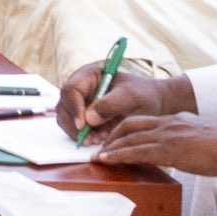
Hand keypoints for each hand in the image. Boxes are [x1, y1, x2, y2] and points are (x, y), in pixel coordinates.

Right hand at [57, 62, 192, 141]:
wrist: (152, 103)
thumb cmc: (143, 95)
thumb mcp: (131, 97)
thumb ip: (111, 104)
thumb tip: (89, 118)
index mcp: (89, 75)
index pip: (71, 90)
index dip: (74, 108)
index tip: (83, 125)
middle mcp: (80, 88)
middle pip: (64, 106)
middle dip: (75, 125)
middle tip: (91, 139)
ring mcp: (80, 103)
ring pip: (66, 119)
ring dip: (78, 133)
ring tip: (99, 140)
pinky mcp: (83, 116)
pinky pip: (74, 128)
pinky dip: (84, 136)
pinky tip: (100, 139)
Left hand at [89, 115, 216, 177]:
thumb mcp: (201, 143)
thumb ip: (185, 145)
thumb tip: (176, 157)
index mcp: (176, 120)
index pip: (142, 121)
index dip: (123, 130)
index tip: (111, 140)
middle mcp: (169, 123)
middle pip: (129, 125)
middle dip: (111, 137)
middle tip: (98, 149)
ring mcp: (170, 134)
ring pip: (130, 137)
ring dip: (110, 148)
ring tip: (96, 157)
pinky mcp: (172, 148)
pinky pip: (138, 151)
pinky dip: (119, 155)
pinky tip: (107, 161)